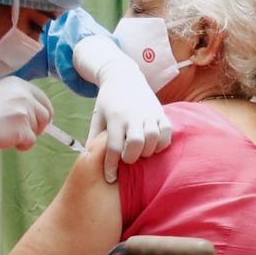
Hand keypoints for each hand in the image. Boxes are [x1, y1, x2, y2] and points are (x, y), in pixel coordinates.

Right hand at [0, 78, 54, 154]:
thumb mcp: (1, 96)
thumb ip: (20, 100)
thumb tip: (42, 115)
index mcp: (18, 84)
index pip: (43, 98)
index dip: (44, 112)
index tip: (41, 121)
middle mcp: (23, 94)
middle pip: (46, 114)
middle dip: (38, 125)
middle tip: (25, 132)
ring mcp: (24, 111)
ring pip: (38, 128)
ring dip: (27, 135)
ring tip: (8, 133)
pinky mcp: (23, 128)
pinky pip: (31, 141)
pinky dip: (22, 145)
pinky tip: (7, 140)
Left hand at [76, 35, 171, 180]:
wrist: (123, 76)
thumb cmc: (108, 102)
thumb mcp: (97, 117)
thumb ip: (94, 138)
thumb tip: (89, 162)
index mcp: (114, 117)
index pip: (113, 147)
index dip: (111, 166)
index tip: (110, 177)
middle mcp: (133, 115)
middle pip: (136, 143)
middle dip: (131, 158)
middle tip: (127, 159)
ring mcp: (149, 113)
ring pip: (153, 138)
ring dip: (147, 151)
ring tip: (140, 152)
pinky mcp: (161, 112)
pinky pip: (167, 131)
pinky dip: (162, 143)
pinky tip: (153, 145)